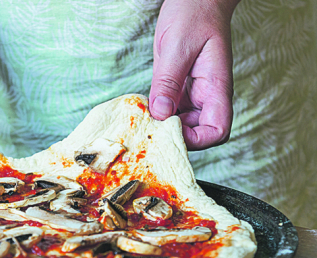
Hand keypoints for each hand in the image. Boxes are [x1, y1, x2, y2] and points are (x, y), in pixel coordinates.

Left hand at [149, 0, 238, 149]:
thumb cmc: (194, 14)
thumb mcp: (176, 47)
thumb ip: (168, 82)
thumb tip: (161, 113)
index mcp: (216, 87)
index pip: (218, 130)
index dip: (197, 140)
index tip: (170, 132)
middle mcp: (207, 95)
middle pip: (198, 133)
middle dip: (175, 136)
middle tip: (148, 129)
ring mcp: (193, 93)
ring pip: (181, 123)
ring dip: (162, 125)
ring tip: (142, 120)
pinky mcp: (178, 87)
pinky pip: (169, 109)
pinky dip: (156, 113)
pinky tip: (142, 108)